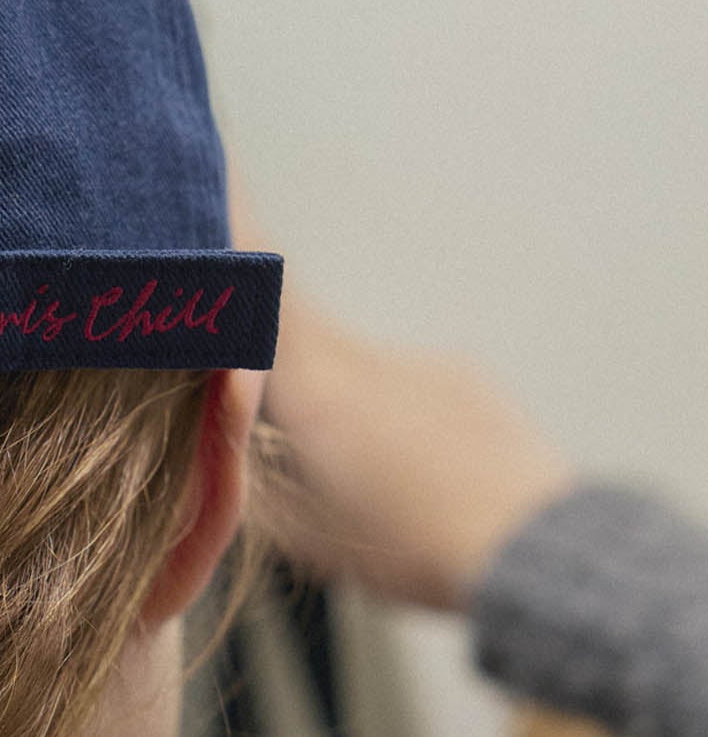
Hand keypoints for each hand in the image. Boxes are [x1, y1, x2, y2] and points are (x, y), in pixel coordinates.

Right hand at [229, 162, 577, 613]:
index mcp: (314, 390)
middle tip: (240, 360)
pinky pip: (401, 382)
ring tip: (349, 470)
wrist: (531, 547)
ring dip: (333, 399)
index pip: (252, 297)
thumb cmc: (411, 548)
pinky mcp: (465, 380)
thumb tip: (220, 448)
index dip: (226, 242)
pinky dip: (386, 414)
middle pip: (294, 325)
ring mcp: (421, 363)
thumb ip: (247, 481)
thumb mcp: (302, 533)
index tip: (205, 189)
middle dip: (262, 334)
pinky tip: (405, 470)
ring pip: (349, 364)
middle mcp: (365, 360)